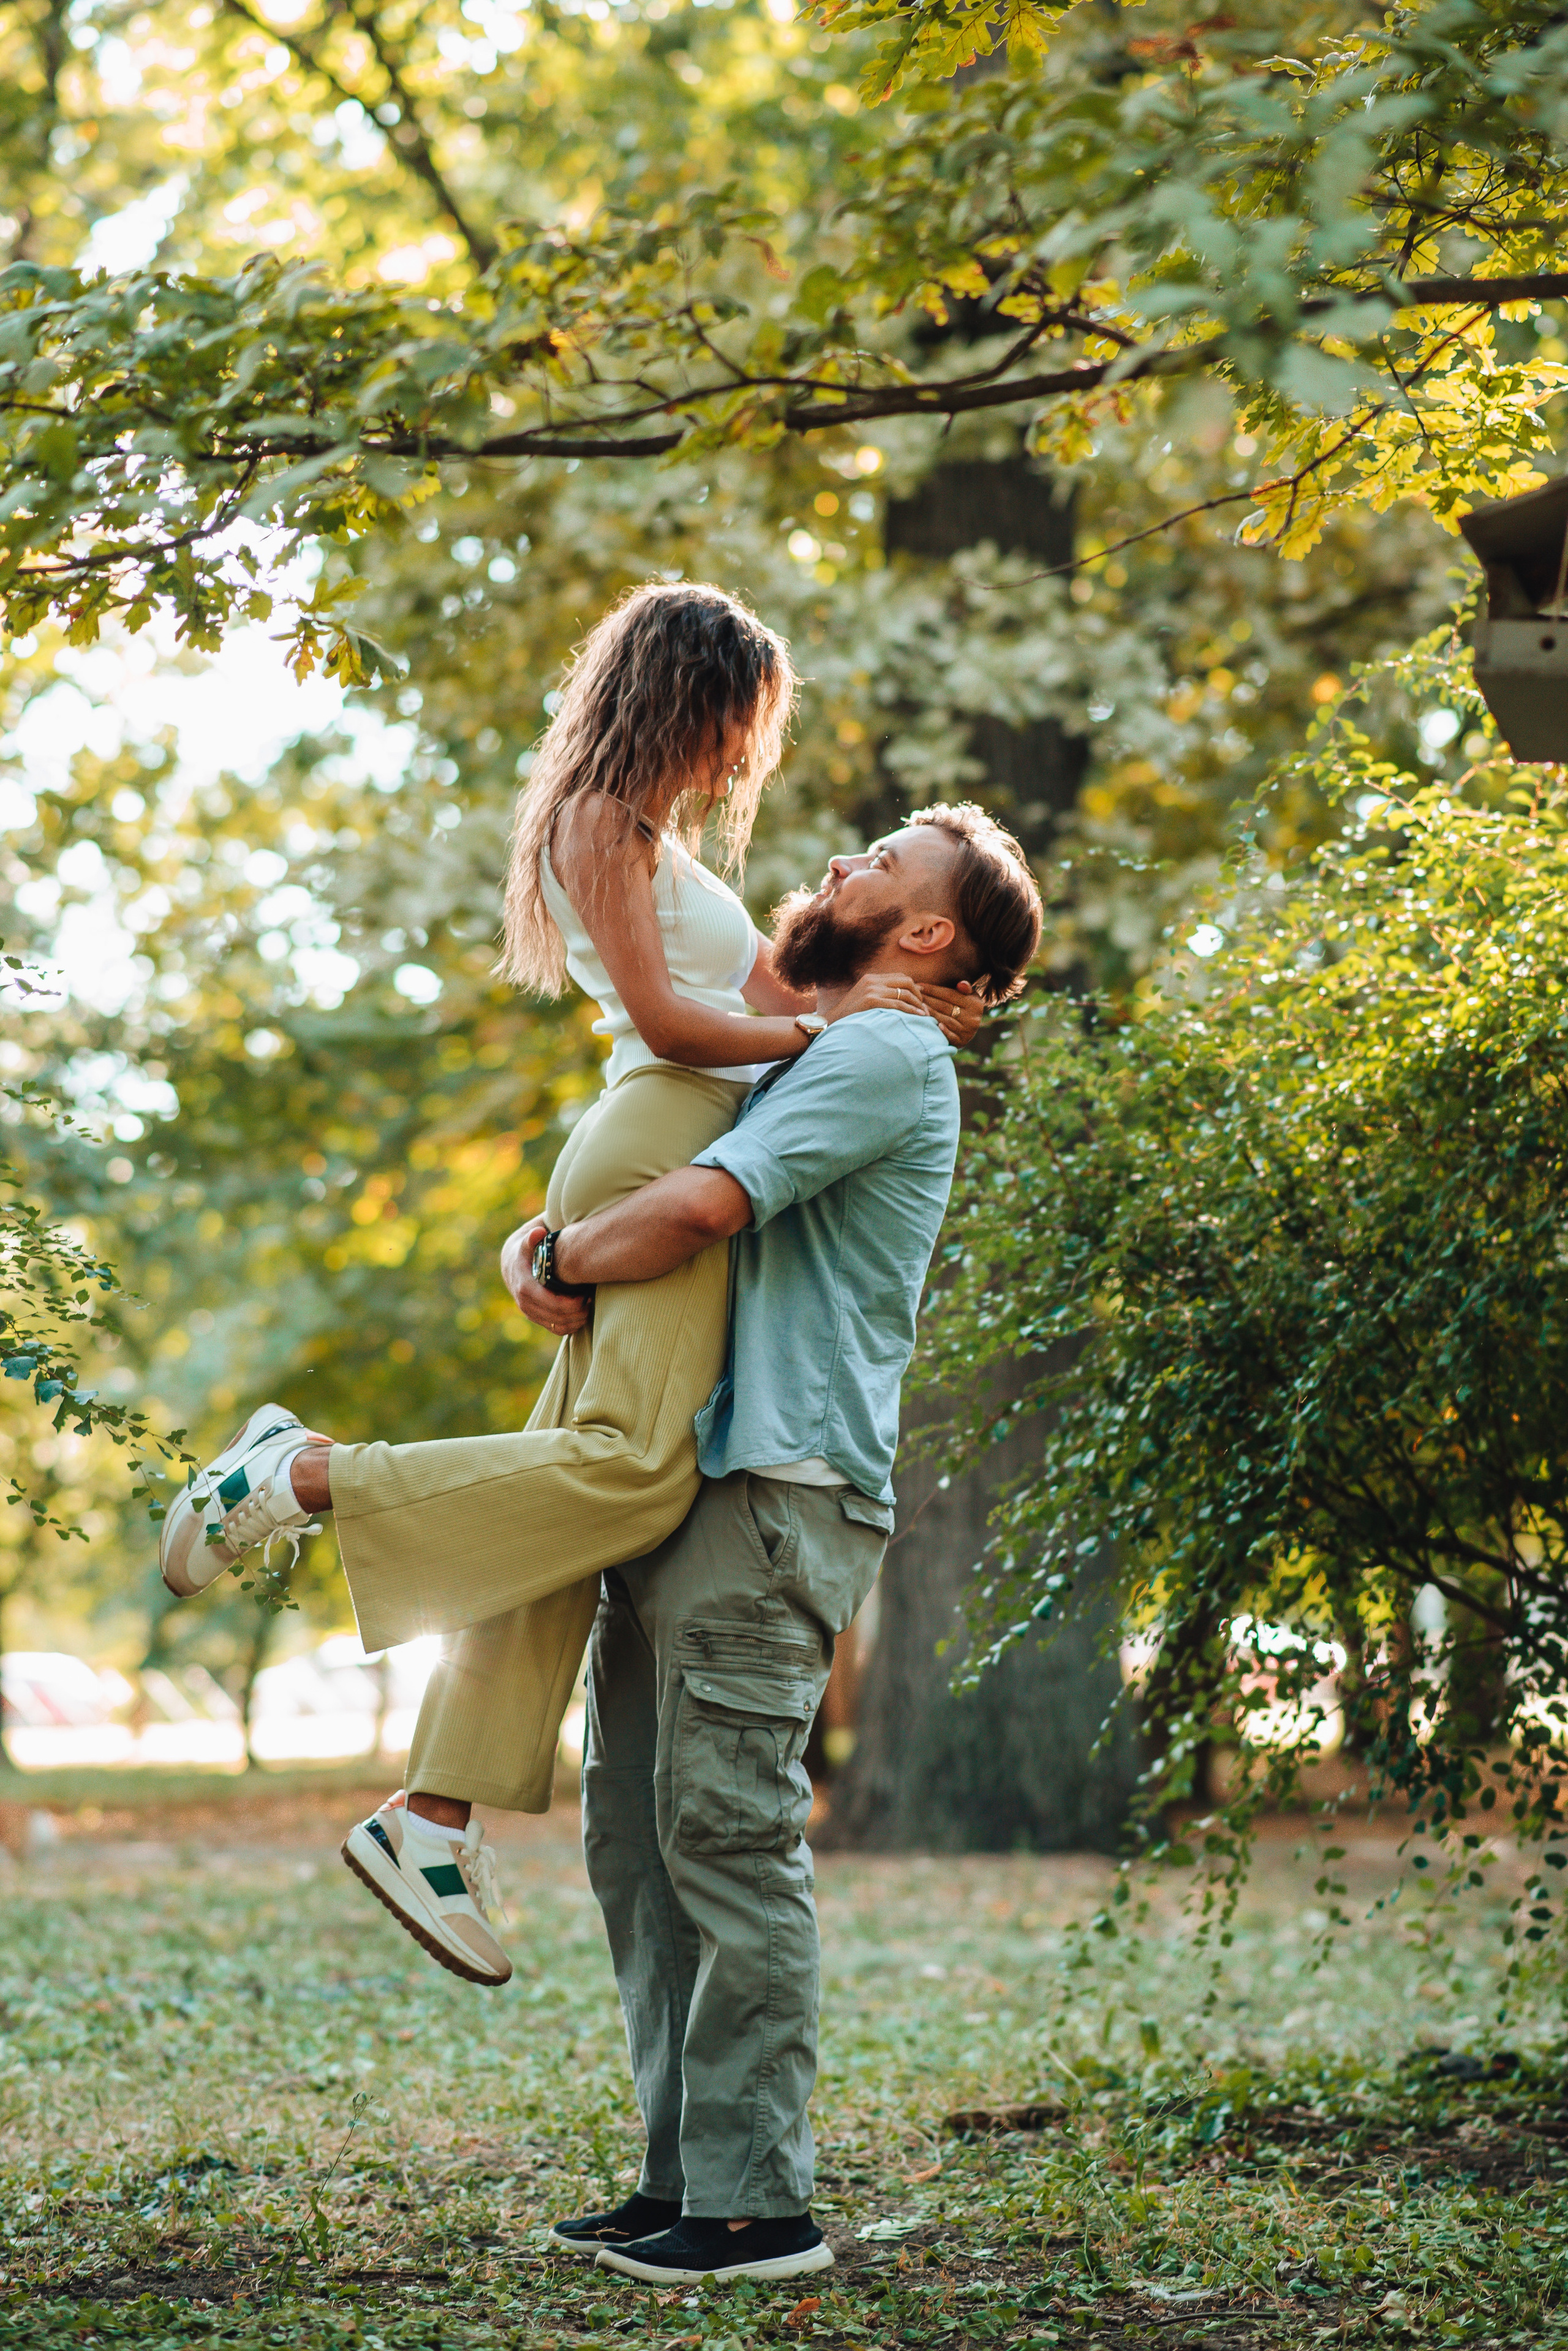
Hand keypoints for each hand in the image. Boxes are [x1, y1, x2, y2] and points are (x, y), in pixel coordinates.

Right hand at [500, 1219, 591, 1337]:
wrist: (512, 1264)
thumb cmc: (525, 1251)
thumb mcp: (526, 1242)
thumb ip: (532, 1238)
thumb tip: (538, 1233)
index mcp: (525, 1287)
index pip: (550, 1302)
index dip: (570, 1303)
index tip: (585, 1294)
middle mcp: (525, 1304)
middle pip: (557, 1317)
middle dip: (577, 1311)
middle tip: (591, 1298)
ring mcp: (531, 1313)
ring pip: (558, 1326)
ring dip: (576, 1320)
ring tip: (589, 1305)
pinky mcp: (537, 1318)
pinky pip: (556, 1329)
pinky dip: (571, 1326)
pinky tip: (582, 1314)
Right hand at [827, 970, 932, 1024]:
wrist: (831, 1022)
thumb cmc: (850, 1016)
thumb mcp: (864, 999)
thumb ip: (879, 994)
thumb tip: (901, 998)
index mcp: (871, 978)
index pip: (900, 977)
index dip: (913, 987)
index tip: (920, 1000)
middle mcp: (873, 980)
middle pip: (906, 981)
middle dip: (919, 995)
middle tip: (925, 1008)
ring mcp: (872, 990)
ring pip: (905, 992)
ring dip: (918, 1004)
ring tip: (925, 1015)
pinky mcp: (872, 1001)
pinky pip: (899, 1004)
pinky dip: (912, 1010)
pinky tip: (919, 1017)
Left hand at [920, 977, 986, 1046]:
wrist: (971, 1027)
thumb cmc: (964, 1006)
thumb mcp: (969, 995)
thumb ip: (965, 988)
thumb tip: (962, 984)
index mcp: (974, 1004)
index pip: (950, 995)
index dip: (933, 990)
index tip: (919, 986)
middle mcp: (972, 1018)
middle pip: (945, 1007)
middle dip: (928, 1000)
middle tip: (914, 996)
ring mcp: (967, 1031)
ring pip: (945, 1020)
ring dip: (929, 1013)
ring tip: (917, 1007)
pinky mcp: (961, 1042)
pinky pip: (949, 1036)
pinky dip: (940, 1030)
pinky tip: (929, 1022)